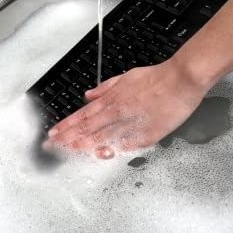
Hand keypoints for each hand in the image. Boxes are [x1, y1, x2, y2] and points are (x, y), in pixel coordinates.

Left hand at [43, 58, 210, 158]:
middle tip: (52, 146)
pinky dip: (112, 150)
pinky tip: (100, 155)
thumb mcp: (124, 77)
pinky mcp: (146, 135)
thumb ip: (104, 89)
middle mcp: (117, 112)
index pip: (82, 115)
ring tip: (68, 151)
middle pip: (87, 128)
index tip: (54, 133)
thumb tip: (88, 96)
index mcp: (111, 99)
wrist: (180, 80)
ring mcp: (130, 125)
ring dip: (83, 145)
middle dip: (67, 138)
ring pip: (102, 137)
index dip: (66, 125)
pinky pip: (126, 144)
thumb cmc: (155, 78)